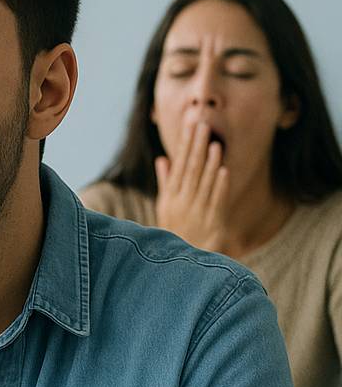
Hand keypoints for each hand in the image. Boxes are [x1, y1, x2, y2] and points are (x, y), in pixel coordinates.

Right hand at [153, 120, 229, 252]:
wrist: (183, 262)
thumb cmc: (175, 229)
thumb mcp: (166, 205)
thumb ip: (166, 181)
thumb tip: (163, 158)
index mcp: (170, 196)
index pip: (179, 165)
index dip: (185, 144)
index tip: (190, 125)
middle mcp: (182, 202)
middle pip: (191, 169)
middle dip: (196, 146)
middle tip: (202, 125)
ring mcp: (197, 211)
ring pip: (204, 183)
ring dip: (210, 163)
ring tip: (215, 143)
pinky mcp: (212, 221)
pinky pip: (216, 200)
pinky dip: (220, 185)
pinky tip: (224, 170)